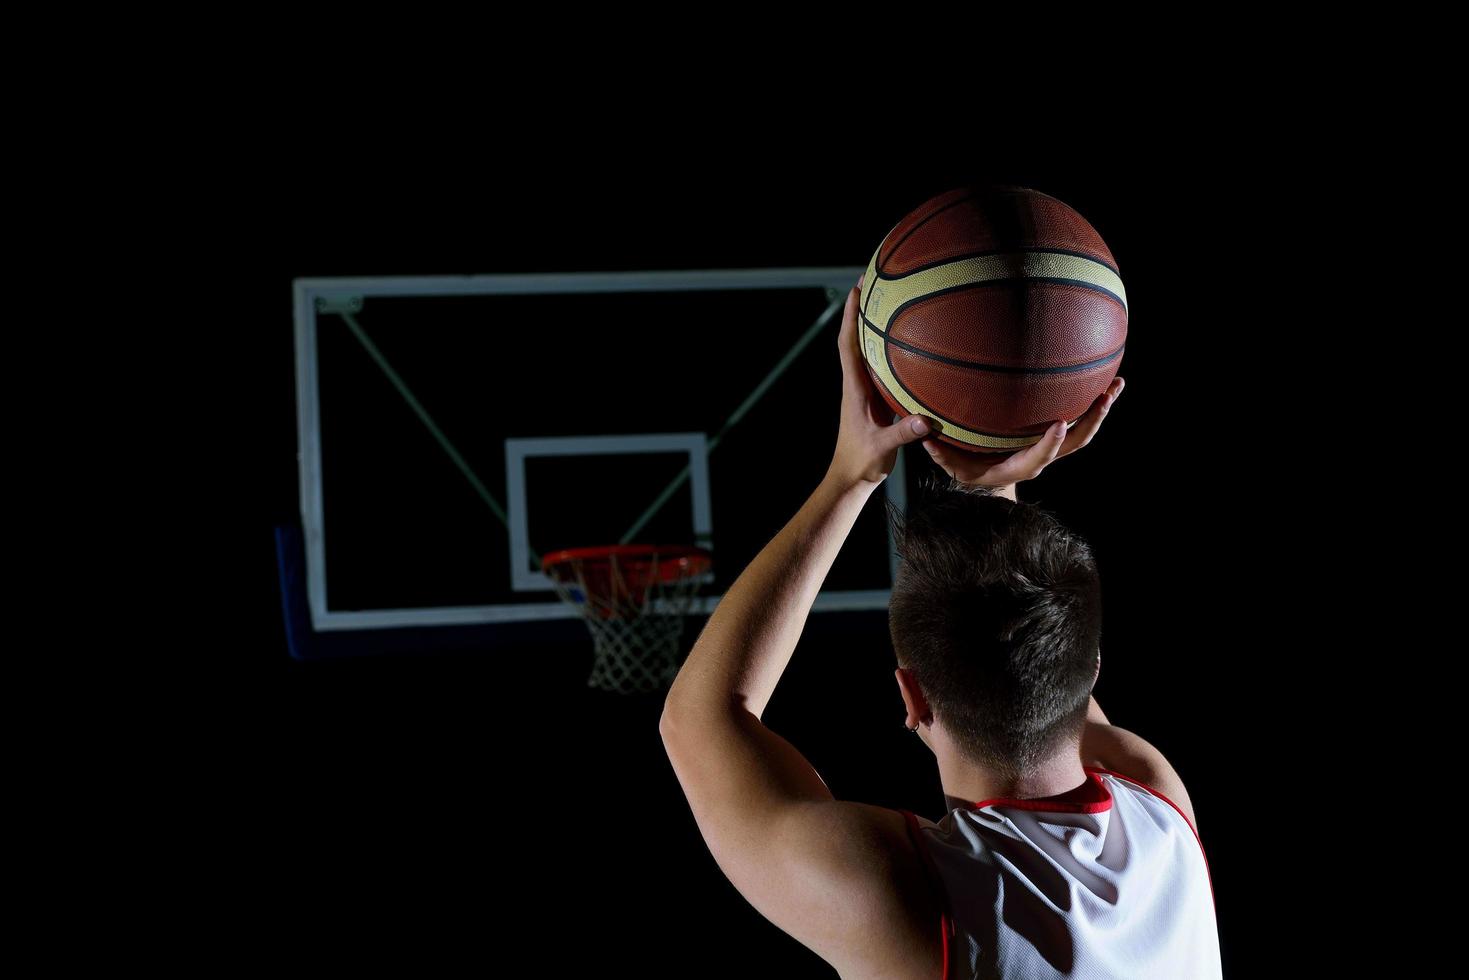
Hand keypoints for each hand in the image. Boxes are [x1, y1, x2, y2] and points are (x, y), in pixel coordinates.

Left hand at [827, 274, 935, 487]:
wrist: (850, 478)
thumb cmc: (861, 463)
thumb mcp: (882, 450)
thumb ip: (902, 435)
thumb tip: (925, 421)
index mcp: (854, 389)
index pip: (848, 344)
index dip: (850, 316)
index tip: (856, 288)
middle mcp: (857, 384)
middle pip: (856, 338)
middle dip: (862, 309)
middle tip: (874, 280)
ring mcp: (866, 391)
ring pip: (868, 351)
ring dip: (874, 327)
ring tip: (890, 301)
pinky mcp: (875, 400)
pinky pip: (883, 368)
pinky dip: (891, 351)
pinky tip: (909, 343)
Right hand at [921, 375, 1124, 490]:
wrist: (991, 479)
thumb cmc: (971, 468)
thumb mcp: (955, 465)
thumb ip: (942, 453)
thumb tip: (925, 436)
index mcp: (1020, 466)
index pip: (1039, 456)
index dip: (1051, 443)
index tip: (1061, 423)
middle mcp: (1042, 457)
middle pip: (1075, 443)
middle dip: (1091, 420)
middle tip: (1104, 397)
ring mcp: (1054, 446)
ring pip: (1084, 432)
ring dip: (1101, 409)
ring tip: (1116, 384)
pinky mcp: (1058, 435)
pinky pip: (1081, 420)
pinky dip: (1095, 402)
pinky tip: (1104, 379)